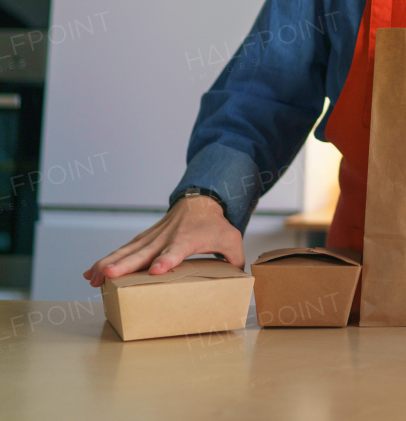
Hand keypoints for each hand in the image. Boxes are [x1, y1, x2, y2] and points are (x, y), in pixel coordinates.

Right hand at [82, 195, 243, 287]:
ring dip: (109, 264)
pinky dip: (106, 260)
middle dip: (125, 264)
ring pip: (127, 251)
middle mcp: (166, 237)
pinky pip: (123, 250)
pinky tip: (90, 273)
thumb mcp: (231, 238)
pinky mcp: (144, 239)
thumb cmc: (214, 224)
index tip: (156, 269)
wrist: (199, 202)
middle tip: (109, 275)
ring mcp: (153, 237)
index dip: (167, 260)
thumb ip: (235, 258)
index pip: (176, 250)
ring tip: (92, 278)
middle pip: (144, 252)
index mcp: (187, 239)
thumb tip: (240, 277)